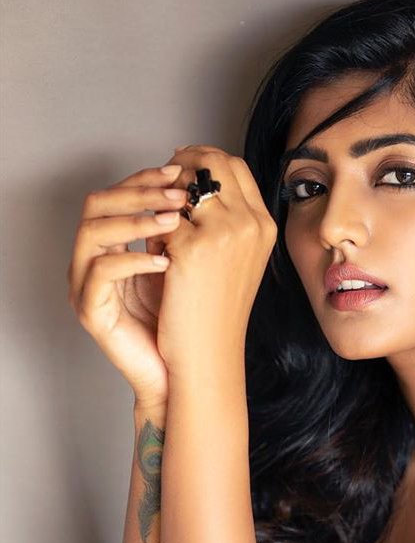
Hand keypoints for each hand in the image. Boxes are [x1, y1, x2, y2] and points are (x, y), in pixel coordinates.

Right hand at [67, 163, 188, 407]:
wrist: (179, 374)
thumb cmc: (183, 321)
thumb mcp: (187, 264)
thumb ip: (181, 229)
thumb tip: (200, 183)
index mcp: (112, 245)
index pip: (117, 193)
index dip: (146, 176)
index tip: (182, 168)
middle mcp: (92, 260)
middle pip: (97, 202)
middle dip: (141, 190)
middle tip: (179, 190)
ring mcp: (86, 285)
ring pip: (92, 230)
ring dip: (137, 218)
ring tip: (176, 219)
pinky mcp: (91, 311)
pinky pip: (102, 272)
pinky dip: (134, 259)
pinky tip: (166, 260)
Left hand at [152, 145, 277, 379]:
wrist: (208, 352)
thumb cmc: (216, 312)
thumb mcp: (235, 260)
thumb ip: (224, 222)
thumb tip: (186, 185)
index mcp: (264, 226)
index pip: (234, 166)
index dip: (204, 159)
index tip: (180, 167)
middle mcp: (250, 224)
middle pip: (212, 162)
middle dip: (182, 163)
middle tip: (159, 177)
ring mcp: (225, 233)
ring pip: (184, 181)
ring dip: (164, 188)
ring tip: (150, 208)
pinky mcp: (192, 247)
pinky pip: (161, 213)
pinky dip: (151, 221)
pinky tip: (147, 241)